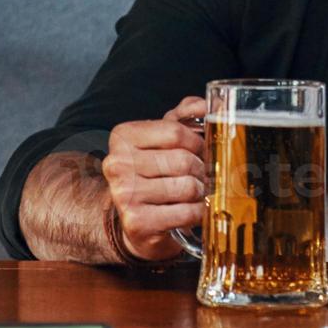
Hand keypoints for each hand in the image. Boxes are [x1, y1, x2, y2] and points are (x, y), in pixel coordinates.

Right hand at [100, 95, 206, 262]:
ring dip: (200, 192)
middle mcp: (117, 164)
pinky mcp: (137, 222)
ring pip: (187, 186)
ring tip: (195, 194)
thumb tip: (209, 105)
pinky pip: (186, 212)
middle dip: (201, 170)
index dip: (197, 143)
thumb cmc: (153, 174)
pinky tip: (191, 211)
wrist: (134, 218)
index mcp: (122, 137)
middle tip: (202, 177)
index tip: (201, 152)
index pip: (175, 132)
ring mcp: (124, 195)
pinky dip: (197, 212)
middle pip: (183, 160)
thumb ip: (185, 115)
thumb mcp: (164, 138)